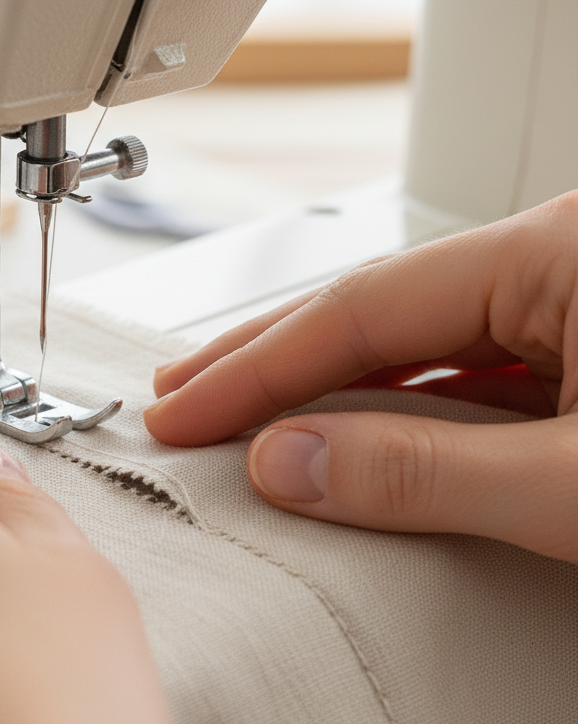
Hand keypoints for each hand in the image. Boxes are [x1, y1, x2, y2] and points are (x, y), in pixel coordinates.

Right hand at [144, 192, 577, 562]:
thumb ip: (428, 471)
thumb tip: (286, 463)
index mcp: (558, 252)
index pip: (362, 307)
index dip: (258, 367)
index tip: (183, 412)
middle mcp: (557, 262)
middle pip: (374, 309)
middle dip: (271, 359)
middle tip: (183, 396)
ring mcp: (571, 305)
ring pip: (415, 341)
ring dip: (327, 386)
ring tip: (247, 413)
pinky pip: (466, 372)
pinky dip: (397, 411)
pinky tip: (347, 432)